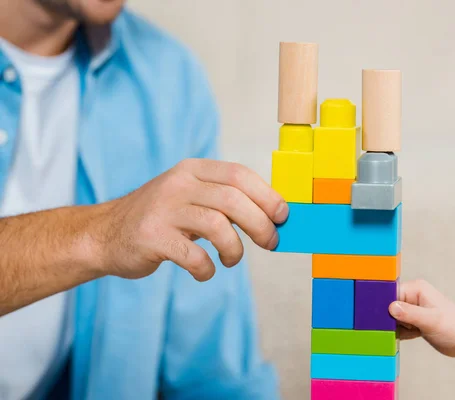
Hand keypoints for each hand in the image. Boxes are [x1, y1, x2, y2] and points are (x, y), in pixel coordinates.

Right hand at [90, 159, 287, 280]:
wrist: (105, 234)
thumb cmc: (162, 218)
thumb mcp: (190, 197)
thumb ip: (224, 201)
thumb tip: (273, 216)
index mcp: (192, 170)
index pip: (239, 174)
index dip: (267, 195)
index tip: (282, 216)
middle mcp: (178, 184)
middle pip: (233, 199)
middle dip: (260, 224)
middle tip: (270, 243)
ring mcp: (162, 210)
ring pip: (217, 225)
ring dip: (235, 249)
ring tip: (231, 260)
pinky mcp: (151, 238)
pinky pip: (193, 255)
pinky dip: (206, 269)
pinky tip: (204, 272)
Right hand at [389, 280, 454, 356]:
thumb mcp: (431, 321)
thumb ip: (410, 314)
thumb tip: (389, 308)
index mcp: (415, 289)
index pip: (389, 294)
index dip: (382, 306)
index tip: (378, 320)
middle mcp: (412, 296)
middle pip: (387, 306)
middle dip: (388, 319)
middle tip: (397, 329)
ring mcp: (412, 309)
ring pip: (391, 318)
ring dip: (394, 328)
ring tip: (410, 332)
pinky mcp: (413, 321)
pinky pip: (398, 327)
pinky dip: (400, 334)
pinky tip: (411, 336)